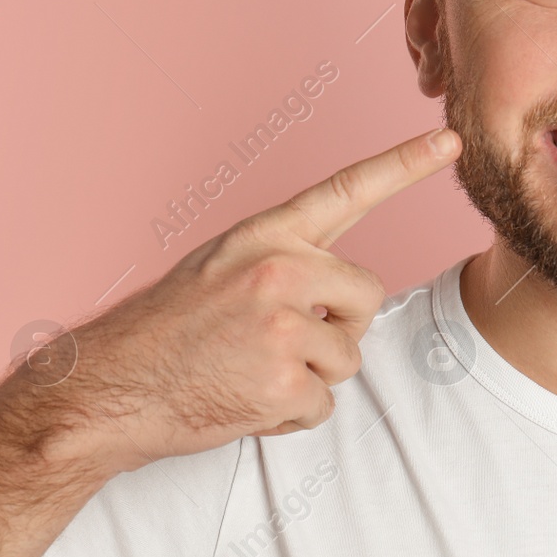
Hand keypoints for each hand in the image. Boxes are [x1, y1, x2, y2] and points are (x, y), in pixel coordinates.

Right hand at [29, 128, 460, 475]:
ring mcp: (282, 327)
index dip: (404, 165)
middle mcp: (279, 271)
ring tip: (246, 371)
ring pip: (348, 357)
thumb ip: (284, 262)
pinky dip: (290, 416)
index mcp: (265, 236)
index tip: (450, 140)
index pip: (348, 190)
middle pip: (367, 297)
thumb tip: (341, 289)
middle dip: (339, 328)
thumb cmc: (166, 329)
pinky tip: (242, 402)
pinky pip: (323, 405)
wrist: (105, 389)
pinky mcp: (281, 382)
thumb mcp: (222, 266)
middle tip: (276, 342)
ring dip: (309, 377)